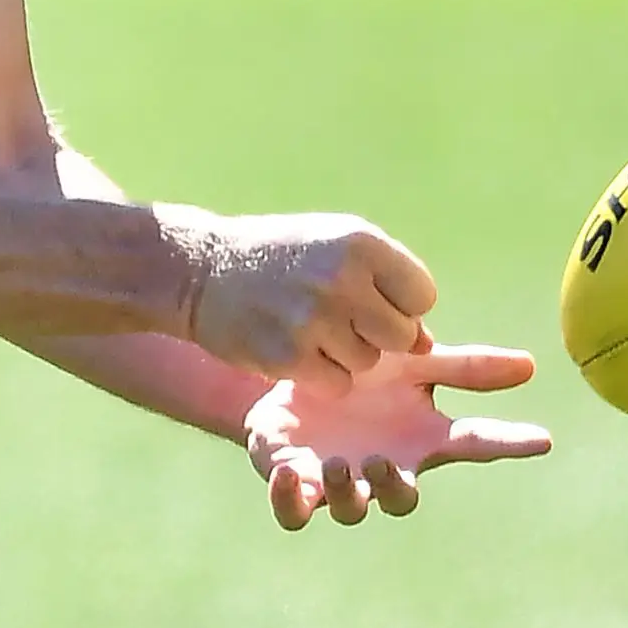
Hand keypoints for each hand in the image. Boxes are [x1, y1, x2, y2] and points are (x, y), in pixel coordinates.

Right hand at [179, 210, 437, 393]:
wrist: (200, 270)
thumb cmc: (281, 257)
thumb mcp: (335, 245)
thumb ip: (386, 284)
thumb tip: (427, 344)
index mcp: (359, 243)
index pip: (421, 296)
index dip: (398, 303)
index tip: (364, 296)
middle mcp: (340, 278)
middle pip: (402, 336)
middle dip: (377, 335)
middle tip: (338, 319)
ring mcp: (313, 319)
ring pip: (367, 363)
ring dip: (343, 354)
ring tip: (306, 326)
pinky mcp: (288, 356)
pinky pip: (337, 384)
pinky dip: (319, 375)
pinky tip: (292, 347)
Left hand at [245, 333, 551, 530]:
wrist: (286, 377)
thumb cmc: (361, 374)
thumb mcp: (410, 361)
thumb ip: (464, 367)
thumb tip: (530, 364)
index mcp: (420, 436)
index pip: (474, 442)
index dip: (508, 442)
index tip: (542, 437)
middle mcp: (384, 467)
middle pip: (402, 498)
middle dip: (395, 488)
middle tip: (381, 461)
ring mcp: (339, 480)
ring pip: (350, 508)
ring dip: (347, 493)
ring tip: (335, 465)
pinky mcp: (295, 484)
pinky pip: (294, 510)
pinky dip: (290, 500)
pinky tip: (288, 476)